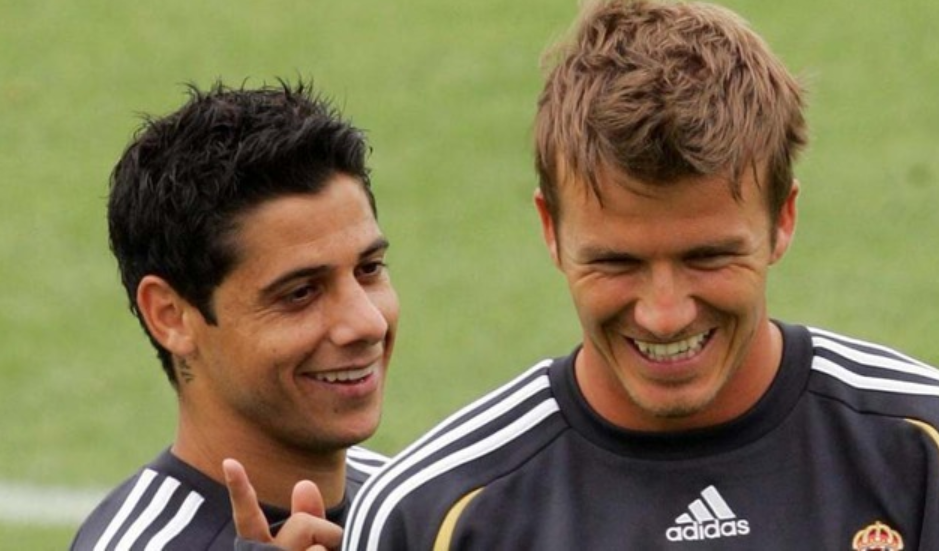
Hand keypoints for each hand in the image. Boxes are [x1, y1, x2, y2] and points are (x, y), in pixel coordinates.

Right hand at [223, 458, 342, 550]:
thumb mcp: (313, 541)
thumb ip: (308, 515)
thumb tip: (303, 483)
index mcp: (258, 548)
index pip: (248, 515)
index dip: (239, 488)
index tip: (229, 461)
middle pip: (302, 524)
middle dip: (322, 531)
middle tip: (322, 549)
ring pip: (317, 544)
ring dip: (330, 549)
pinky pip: (320, 553)